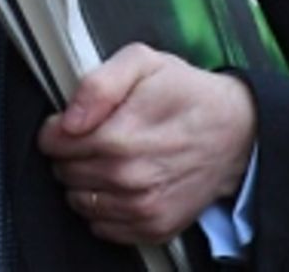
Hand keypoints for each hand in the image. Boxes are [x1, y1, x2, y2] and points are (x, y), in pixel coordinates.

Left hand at [38, 43, 256, 246]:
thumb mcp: (143, 62)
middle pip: (63, 171)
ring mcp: (142, 206)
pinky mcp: (153, 227)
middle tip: (100, 136)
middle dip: (72, 153)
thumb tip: (69, 117)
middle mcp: (129, 177)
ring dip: (86, 181)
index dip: (57, 128)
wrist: (236, 133)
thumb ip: (98, 84)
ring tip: (113, 159)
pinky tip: (124, 184)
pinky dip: (105, 207)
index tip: (74, 122)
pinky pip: (101, 226)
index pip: (53, 143)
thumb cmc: (187, 95)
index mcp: (121, 135)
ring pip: (78, 200)